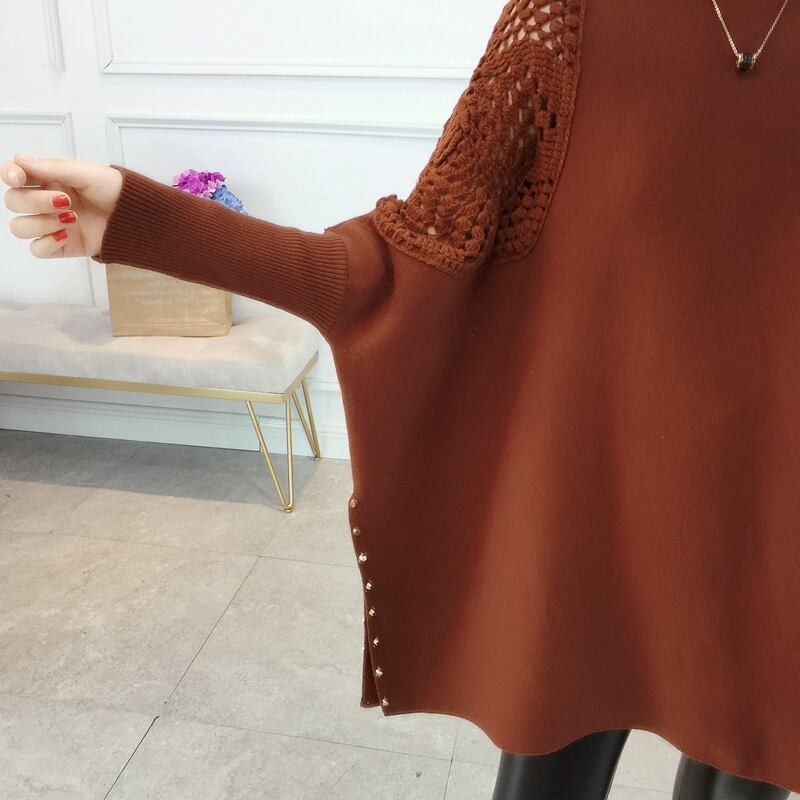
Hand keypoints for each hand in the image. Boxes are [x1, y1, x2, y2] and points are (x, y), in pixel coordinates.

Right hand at [1, 153, 121, 258]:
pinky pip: (37, 249)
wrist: (136, 217)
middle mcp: (44, 201)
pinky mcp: (60, 245)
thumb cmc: (115, 191)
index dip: (9, 174)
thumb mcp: (88, 173)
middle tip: (66, 201)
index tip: (18, 178)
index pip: (12, 175)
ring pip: (19, 227)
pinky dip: (47, 243)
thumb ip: (54, 168)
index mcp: (47, 178)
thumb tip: (21, 160)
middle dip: (35, 201)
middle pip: (13, 202)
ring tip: (71, 218)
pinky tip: (65, 235)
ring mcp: (50, 224)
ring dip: (41, 222)